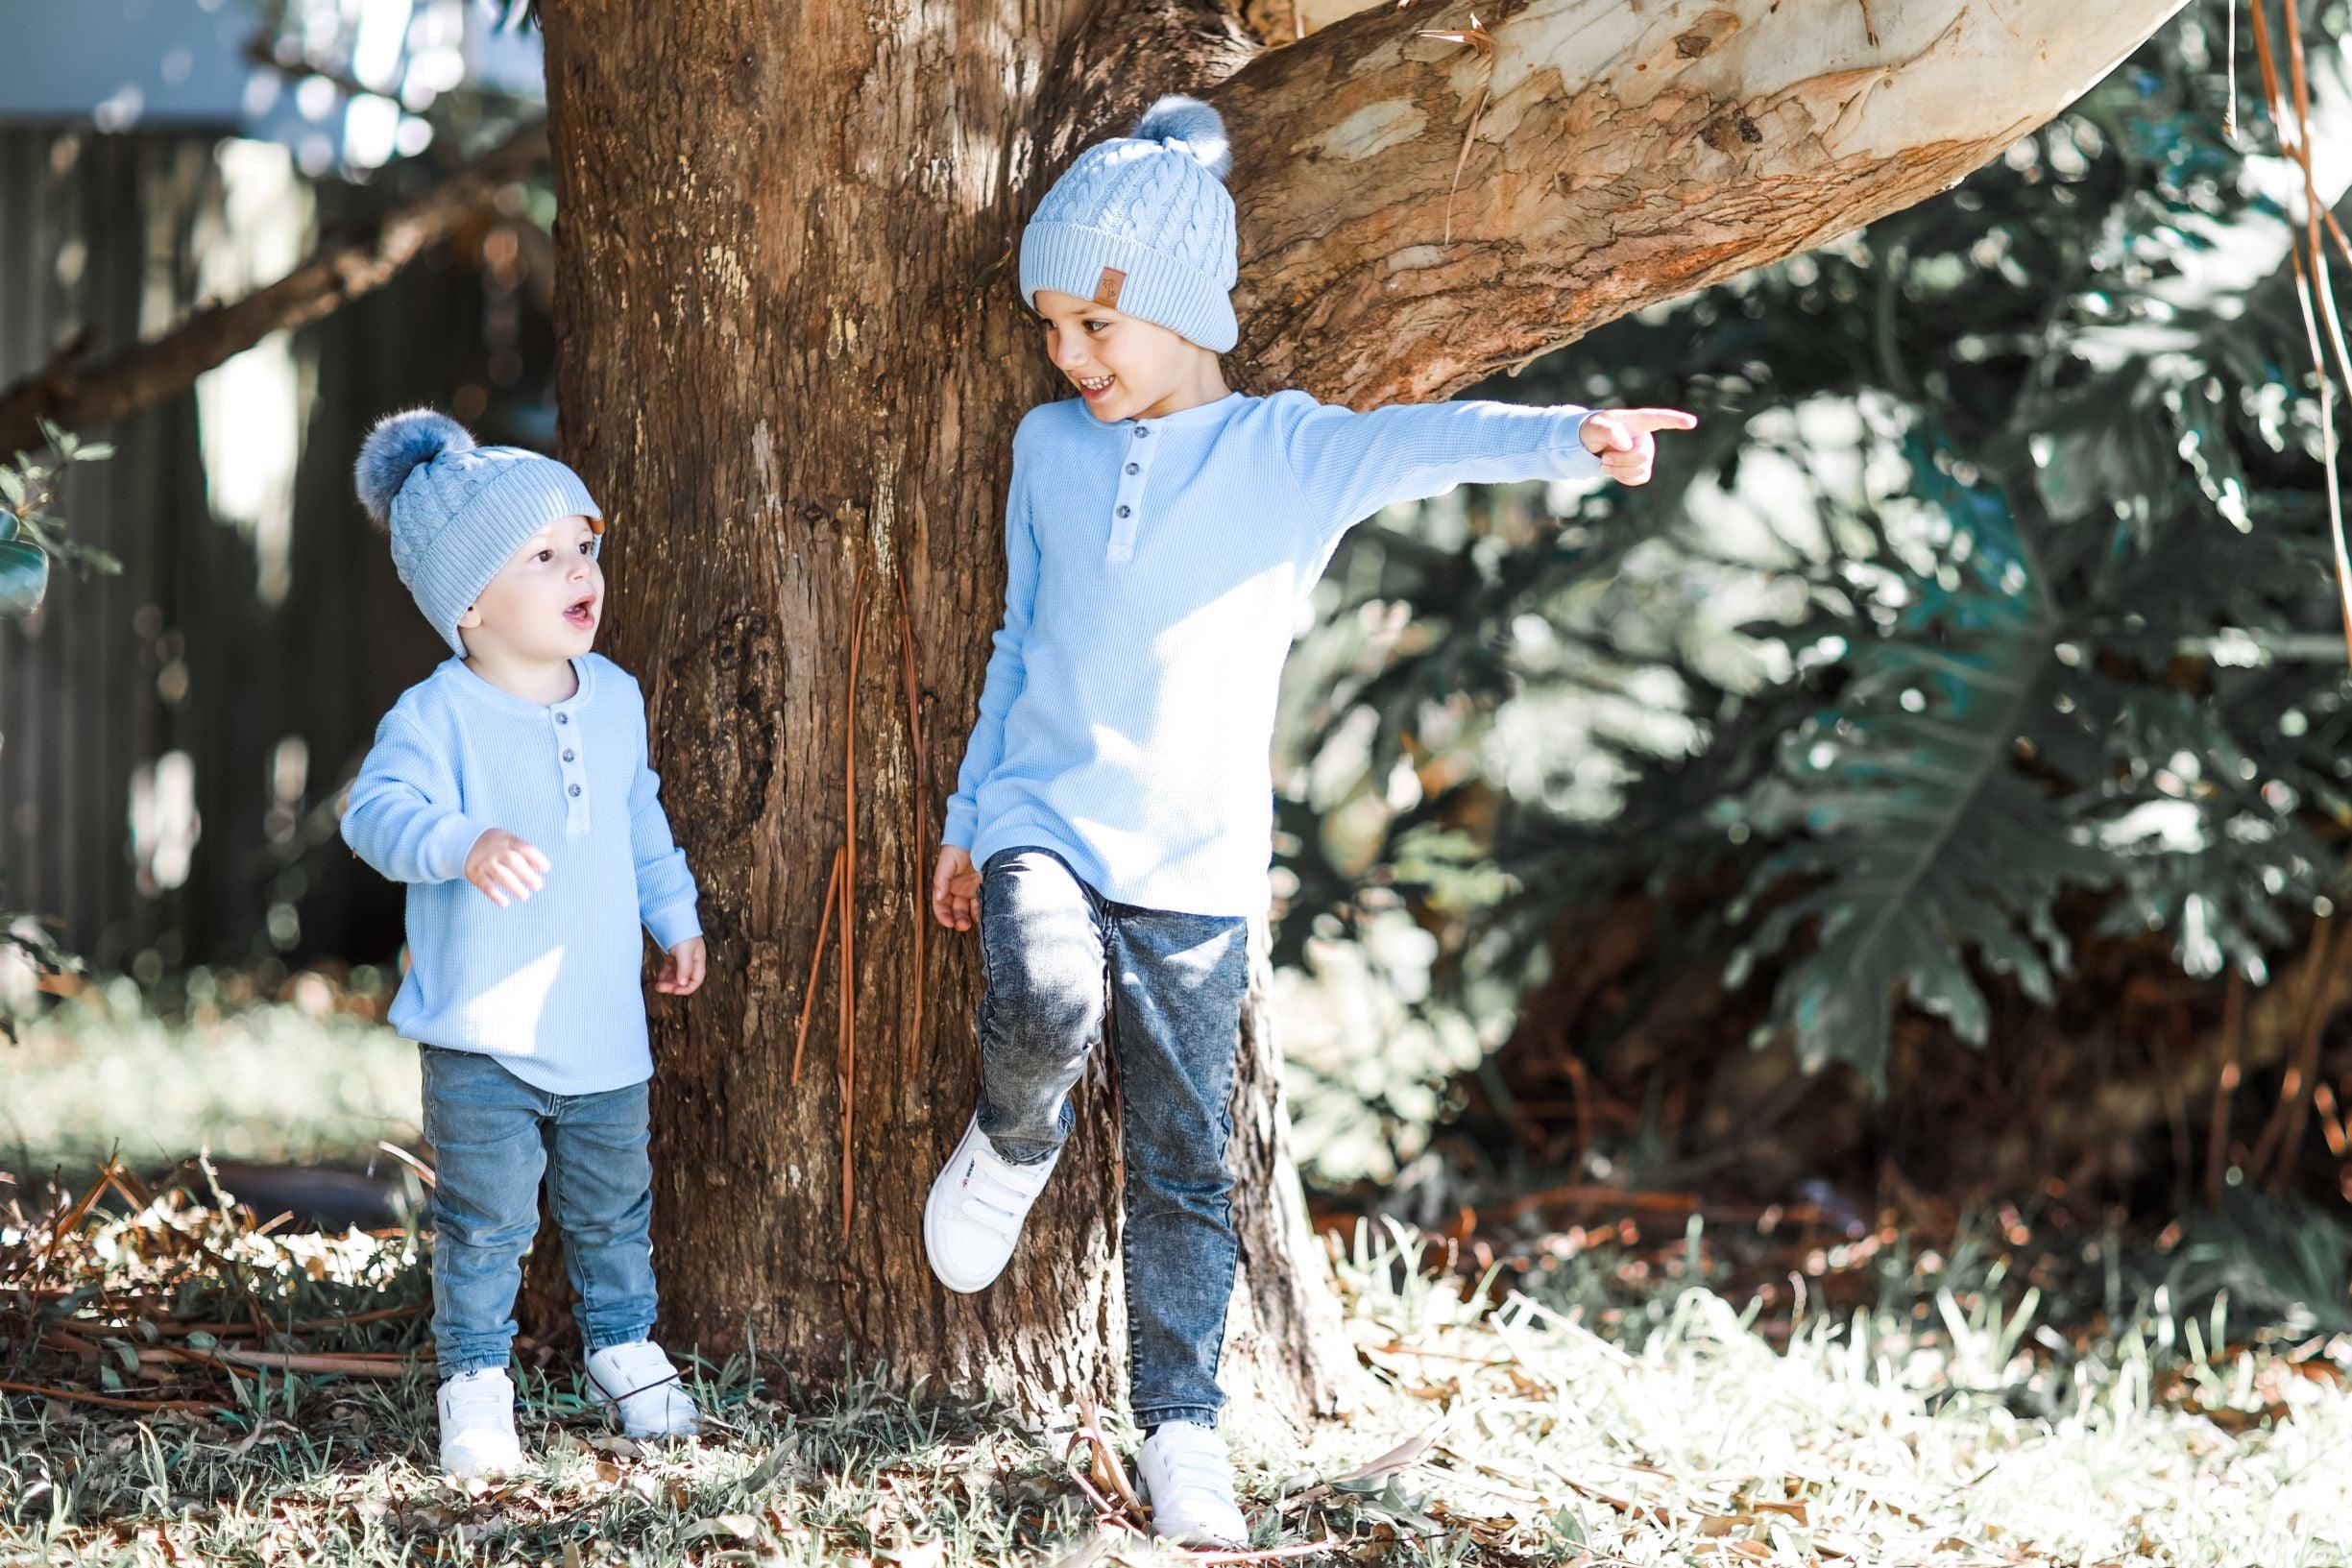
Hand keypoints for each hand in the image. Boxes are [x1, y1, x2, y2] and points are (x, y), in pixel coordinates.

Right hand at [465, 829, 548, 907]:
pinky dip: (495, 895)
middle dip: (527, 875)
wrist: (464, 841)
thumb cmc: (496, 845)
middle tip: (538, 886)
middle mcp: (495, 850)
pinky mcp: (474, 873)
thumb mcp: (509, 842)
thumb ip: (524, 853)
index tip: (546, 869)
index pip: (524, 848)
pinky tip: (505, 903)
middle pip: (513, 862)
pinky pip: (486, 886)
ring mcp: (484, 862)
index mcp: (507, 840)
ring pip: (501, 875)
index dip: (537, 858)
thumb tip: (539, 868)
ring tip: (525, 896)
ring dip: (514, 886)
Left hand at [656, 935, 706, 995]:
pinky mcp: (673, 954)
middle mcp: (691, 960)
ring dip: (668, 982)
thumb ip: (684, 968)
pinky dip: (665, 974)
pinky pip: (670, 968)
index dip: (686, 988)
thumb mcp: (684, 951)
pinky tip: (659, 978)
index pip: (696, 980)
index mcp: (698, 960)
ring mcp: (682, 957)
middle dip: (673, 986)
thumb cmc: (681, 932)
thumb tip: (683, 984)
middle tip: (660, 988)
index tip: (674, 991)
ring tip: (658, 985)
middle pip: (685, 979)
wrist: (672, 915)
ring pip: (676, 975)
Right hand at [931, 846, 979, 930]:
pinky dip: (983, 910)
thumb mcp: (947, 861)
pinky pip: (983, 903)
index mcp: (946, 884)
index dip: (943, 915)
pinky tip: (985, 915)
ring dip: (970, 918)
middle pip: (955, 910)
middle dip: (958, 920)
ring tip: (973, 923)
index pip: (941, 904)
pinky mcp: (985, 887)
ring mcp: (972, 889)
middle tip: (963, 925)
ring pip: (969, 910)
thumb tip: (939, 897)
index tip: (949, 923)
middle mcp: (958, 889)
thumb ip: (941, 879)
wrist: (977, 835)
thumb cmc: (959, 847)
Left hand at [1579, 407, 1697, 485]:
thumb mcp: (1594, 428)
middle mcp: (1646, 437)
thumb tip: (1627, 444)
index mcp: (1637, 421)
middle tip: (1604, 456)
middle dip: (1620, 459)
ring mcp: (1646, 453)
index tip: (1691, 422)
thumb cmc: (1593, 431)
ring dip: (1619, 469)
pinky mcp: (1643, 468)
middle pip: (1642, 455)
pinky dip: (1624, 478)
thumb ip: (1607, 431)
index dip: (1675, 420)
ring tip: (1606, 461)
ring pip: (1640, 469)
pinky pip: (1639, 478)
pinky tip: (1614, 470)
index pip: (1659, 419)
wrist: (1591, 446)